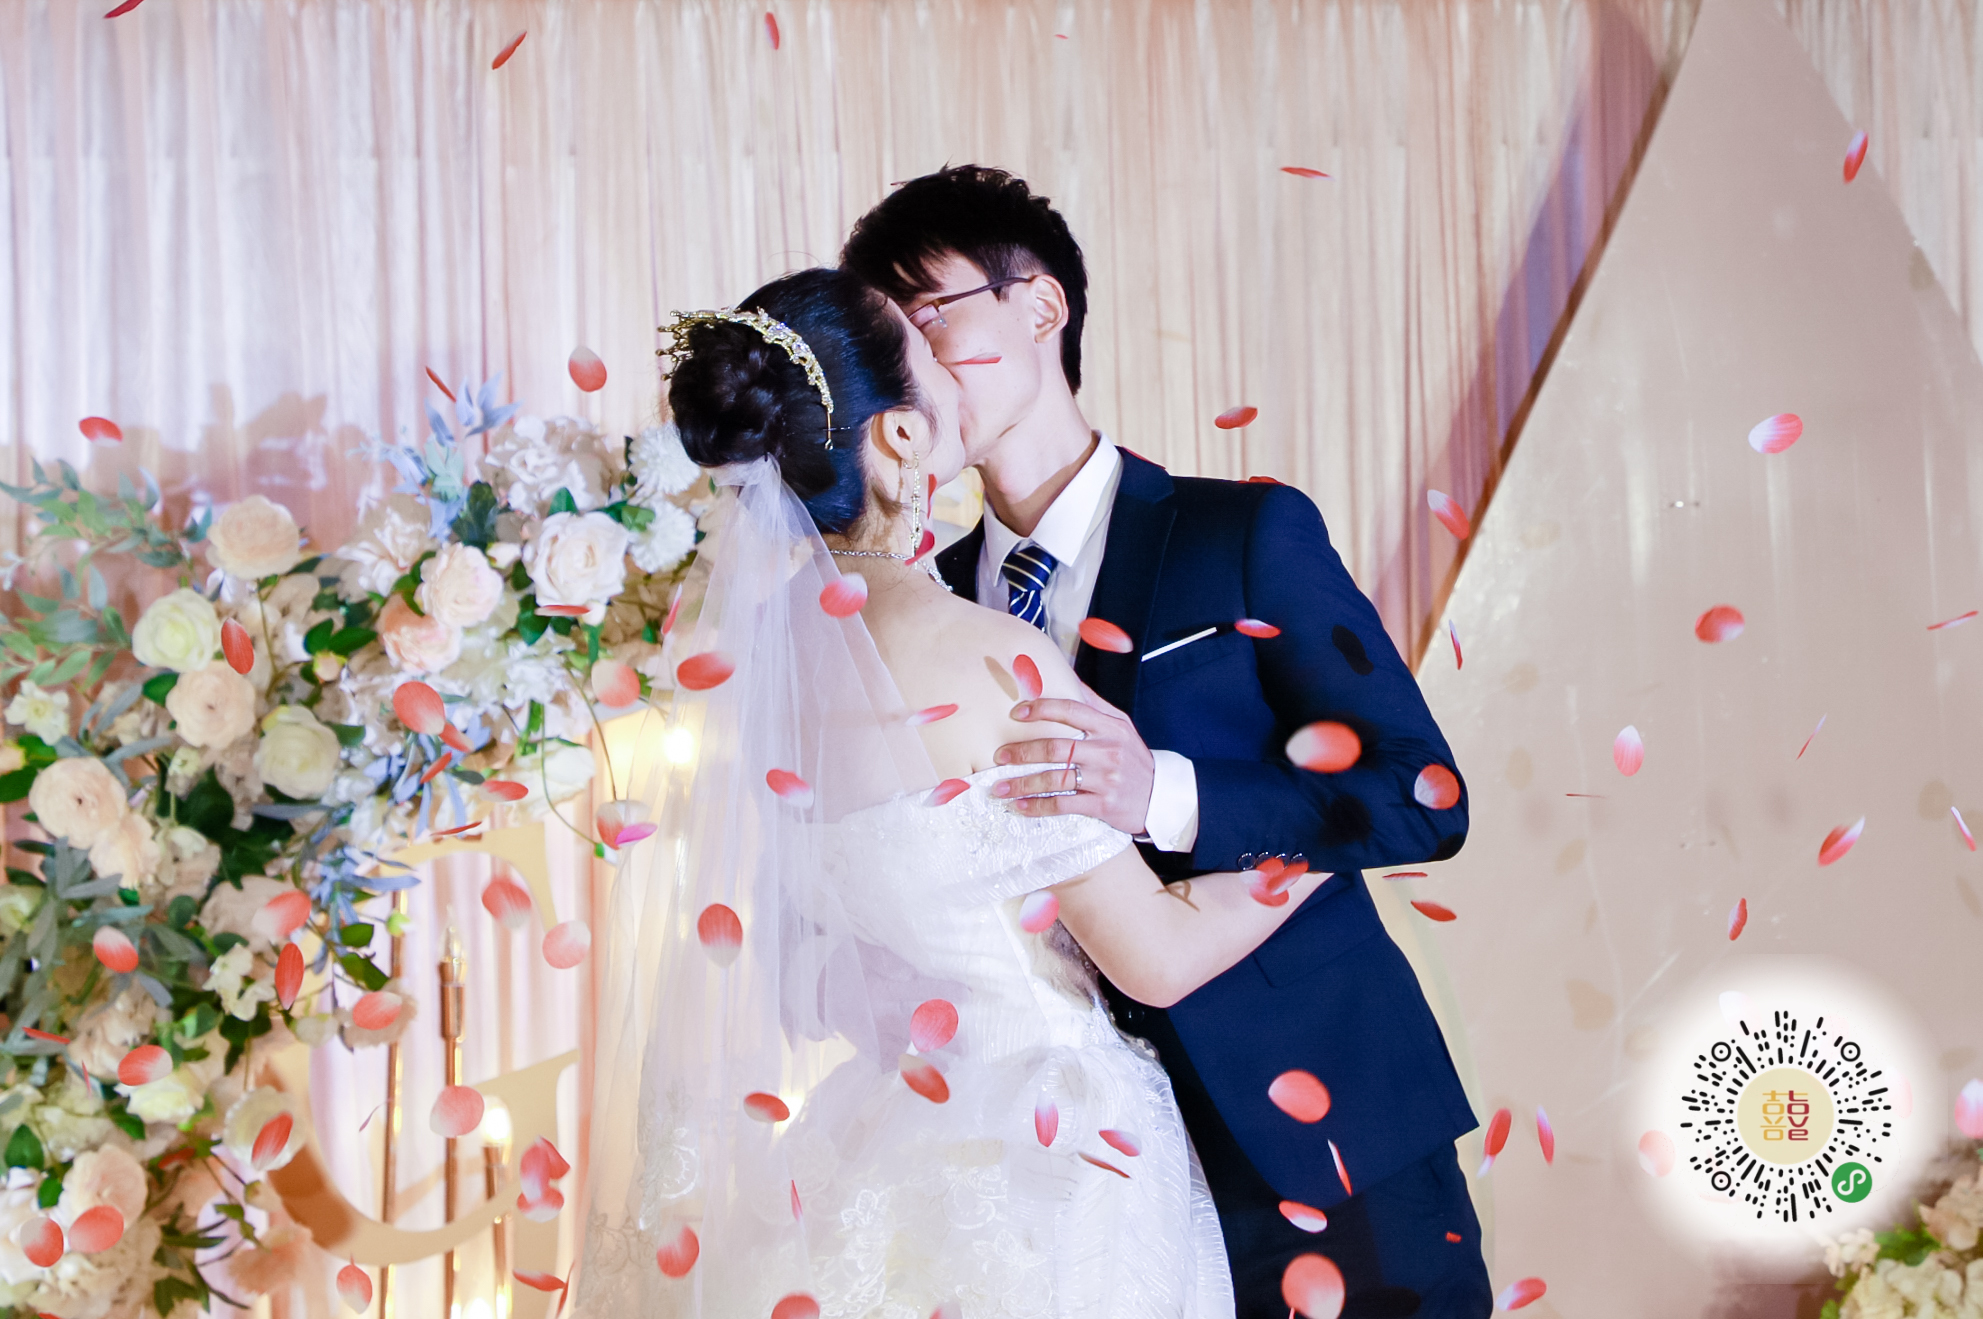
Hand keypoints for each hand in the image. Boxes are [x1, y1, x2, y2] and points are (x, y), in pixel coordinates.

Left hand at [992, 683, 1155, 835]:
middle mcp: (1107, 751)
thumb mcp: (1121, 727)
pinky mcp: (1103, 805)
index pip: (1071, 711)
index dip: (1041, 709)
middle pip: (1056, 748)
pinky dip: (1038, 806)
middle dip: (1022, 751)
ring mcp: (1105, 779)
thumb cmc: (1133, 759)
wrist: (1161, 797)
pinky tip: (1021, 806)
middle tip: (999, 756)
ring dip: (1023, 783)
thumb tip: (1066, 678)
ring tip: (1000, 788)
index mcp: (1110, 727)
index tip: (1016, 713)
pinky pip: (1063, 805)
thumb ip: (1093, 705)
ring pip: (1055, 779)